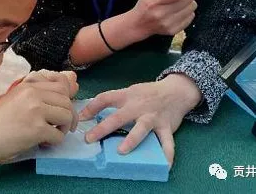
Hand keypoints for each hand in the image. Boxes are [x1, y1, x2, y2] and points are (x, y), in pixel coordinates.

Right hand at [0, 70, 77, 171]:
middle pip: (66, 99)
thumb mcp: (15, 99)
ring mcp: (35, 110)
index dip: (66, 99)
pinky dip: (54, 142)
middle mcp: (33, 93)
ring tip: (50, 134)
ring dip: (63, 128)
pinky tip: (43, 143)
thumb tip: (70, 81)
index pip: (60, 84)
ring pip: (66, 115)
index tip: (61, 111)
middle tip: (61, 127)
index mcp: (28, 85)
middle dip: (68, 115)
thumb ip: (36, 93)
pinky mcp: (36, 129)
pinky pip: (59, 135)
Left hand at [78, 74, 201, 165]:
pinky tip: (164, 165)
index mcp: (127, 96)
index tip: (80, 118)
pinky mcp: (166, 126)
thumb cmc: (147, 93)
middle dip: (103, 128)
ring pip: (141, 129)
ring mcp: (152, 117)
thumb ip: (114, 100)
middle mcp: (138, 106)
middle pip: (119, 117)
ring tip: (121, 151)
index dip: (91, 107)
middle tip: (89, 139)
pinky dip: (167, 154)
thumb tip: (90, 113)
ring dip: (131, 140)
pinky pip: (167, 142)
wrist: (175, 90)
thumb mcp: (130, 92)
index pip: (105, 98)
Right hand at [126, 0, 196, 40]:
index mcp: (154, 1)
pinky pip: (191, 17)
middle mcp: (161, 13)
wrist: (139, 25)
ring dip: (189, 2)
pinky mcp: (173, 30)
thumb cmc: (145, 3)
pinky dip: (188, 11)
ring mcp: (168, 24)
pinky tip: (180, 10)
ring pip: (191, 8)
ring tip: (181, 1)